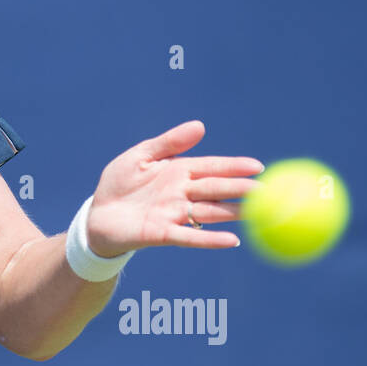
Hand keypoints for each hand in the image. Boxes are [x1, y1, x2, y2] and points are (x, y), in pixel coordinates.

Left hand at [83, 120, 262, 256]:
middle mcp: (182, 194)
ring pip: (210, 213)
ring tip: (259, 213)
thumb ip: (169, 143)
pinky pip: (191, 236)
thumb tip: (201, 125)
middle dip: (242, 189)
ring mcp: (174, 214)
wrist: (97, 215)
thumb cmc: (119, 184)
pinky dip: (211, 239)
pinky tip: (233, 240)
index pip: (212, 167)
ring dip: (234, 213)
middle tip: (269, 191)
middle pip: (217, 190)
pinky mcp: (162, 234)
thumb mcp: (140, 156)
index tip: (258, 166)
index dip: (234, 167)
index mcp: (179, 171)